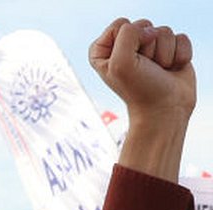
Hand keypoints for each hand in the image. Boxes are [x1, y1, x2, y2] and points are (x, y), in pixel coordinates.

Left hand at [90, 19, 194, 181]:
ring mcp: (149, 48)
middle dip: (148, 47)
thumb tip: (151, 29)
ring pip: (164, 31)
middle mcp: (125, 46)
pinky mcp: (170, 50)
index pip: (120, 24)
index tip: (128, 62)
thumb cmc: (139, 89)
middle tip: (144, 68)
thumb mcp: (120, 62)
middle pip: (143, 25)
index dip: (128, 41)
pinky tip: (172, 69)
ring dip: (164, 53)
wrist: (164, 109)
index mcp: (105, 49)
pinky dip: (179, 55)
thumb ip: (127, 34)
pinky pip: (181, 38)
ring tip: (157, 70)